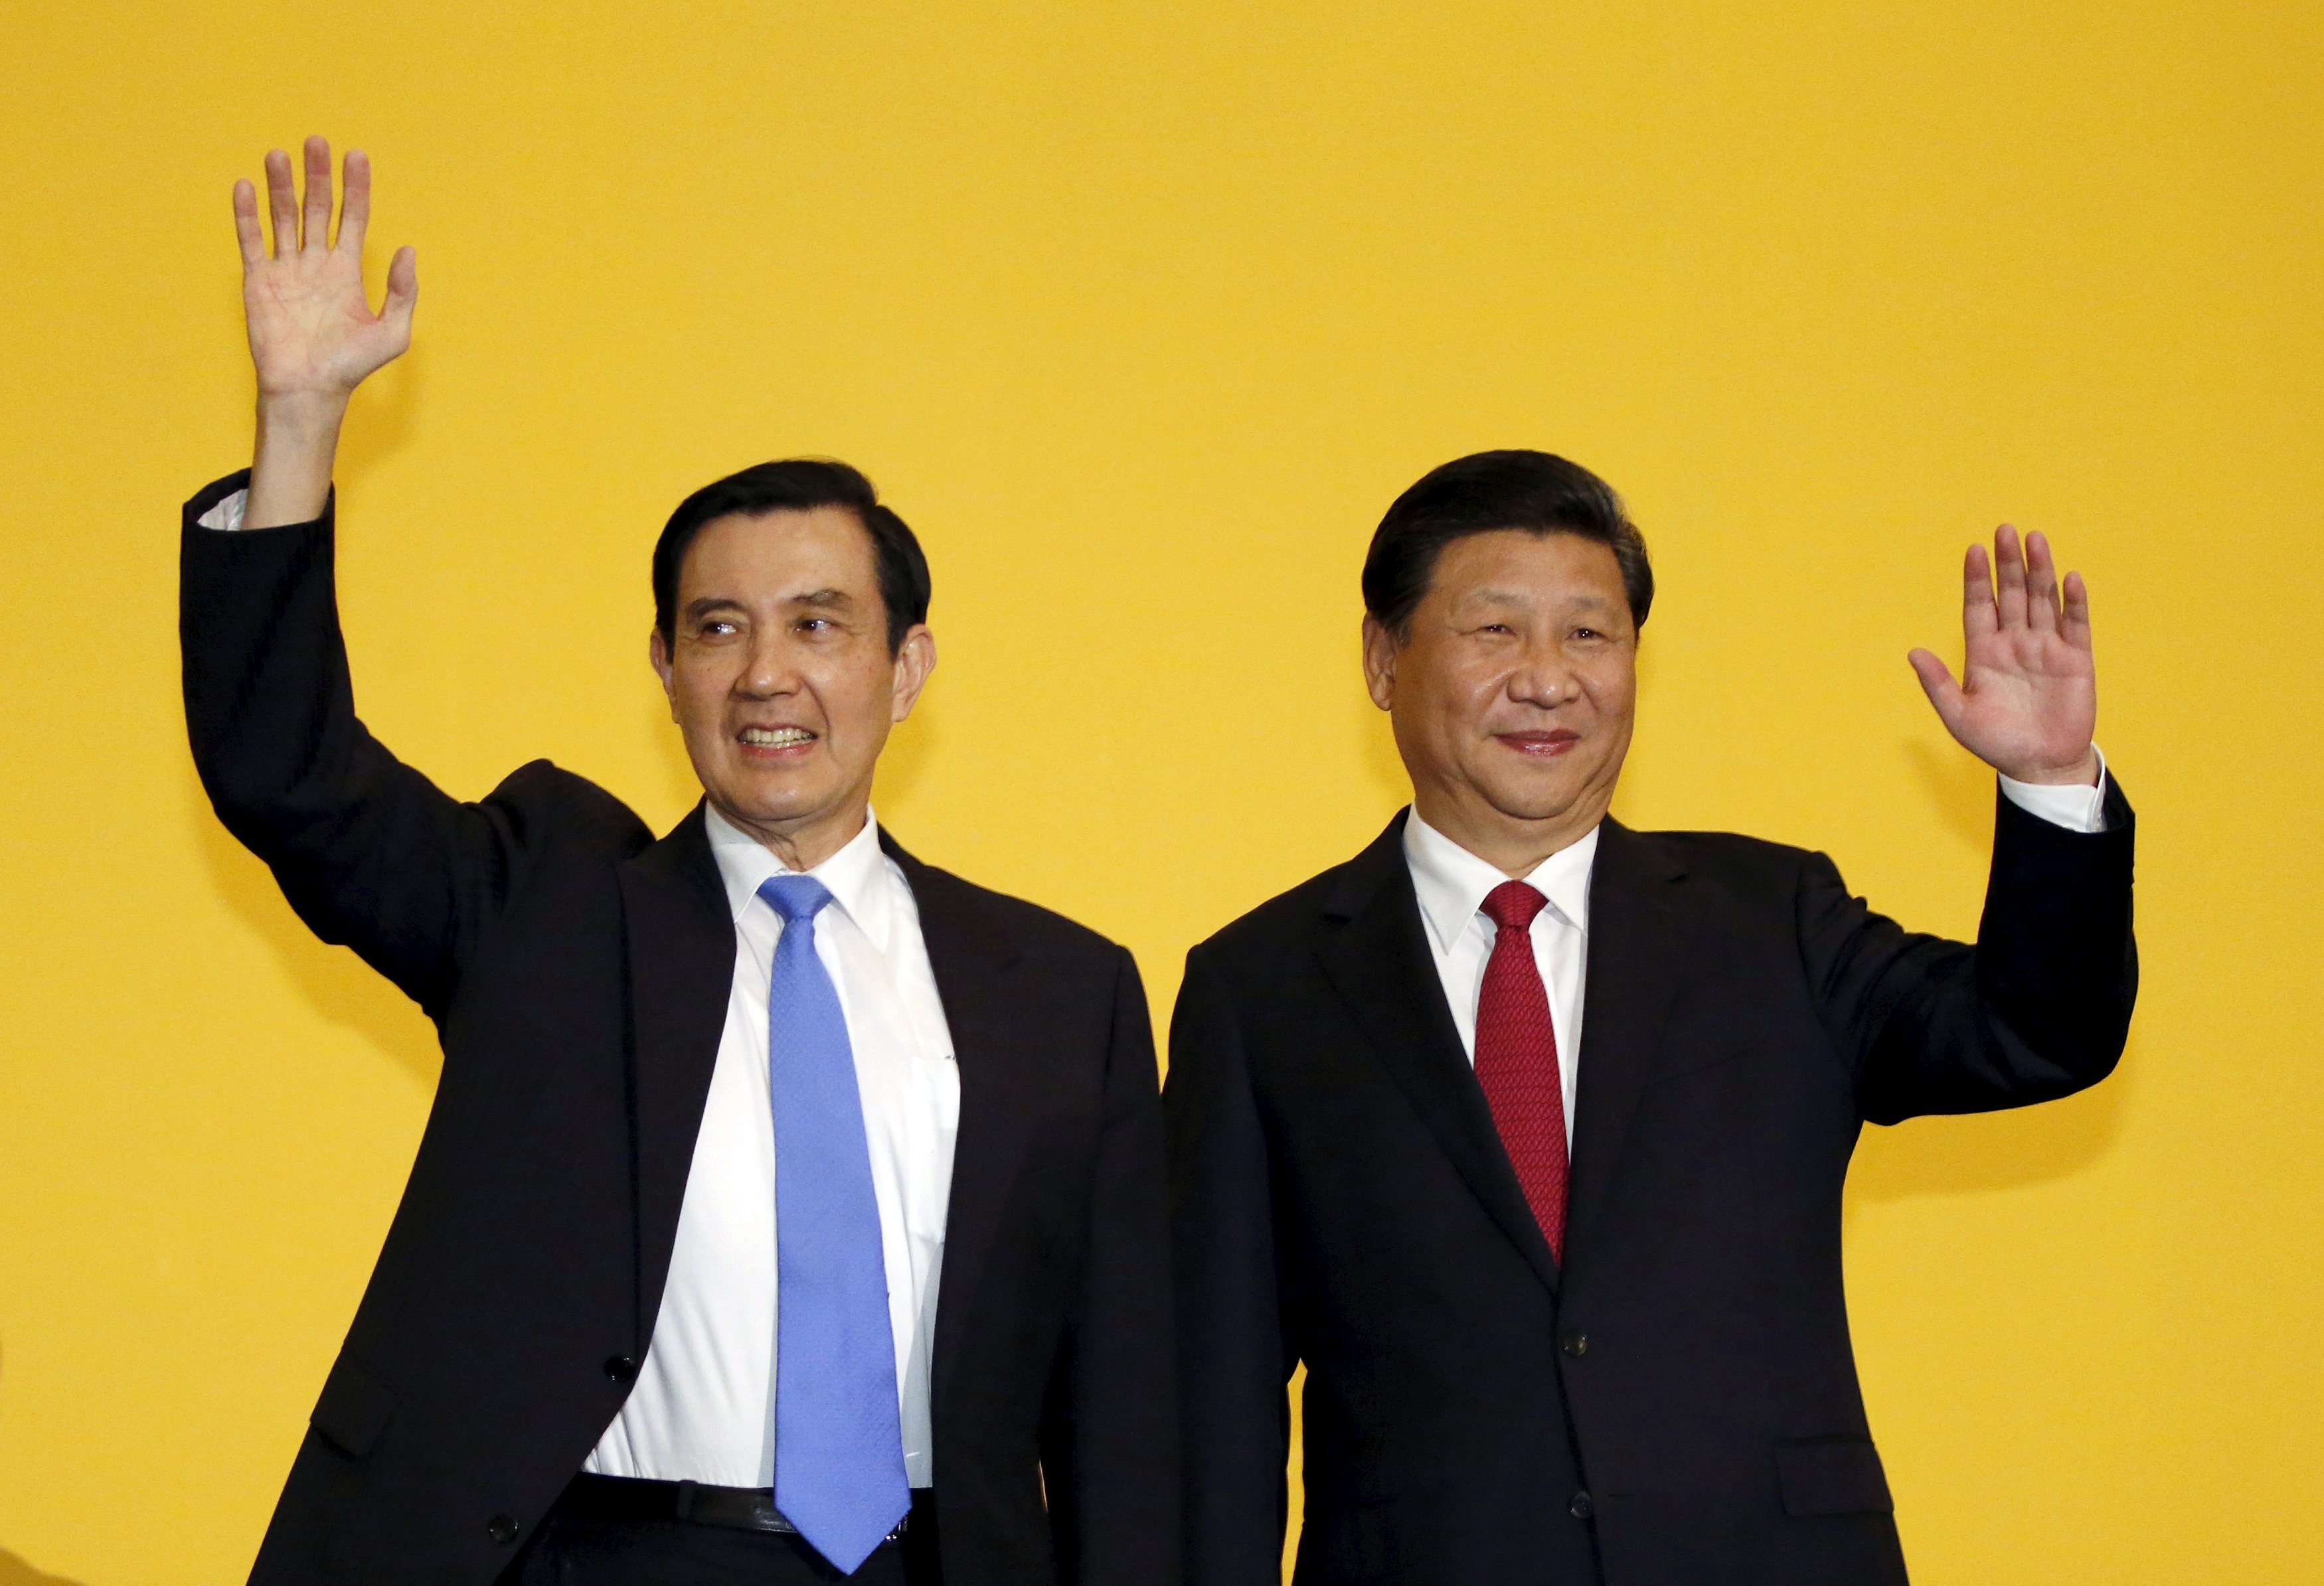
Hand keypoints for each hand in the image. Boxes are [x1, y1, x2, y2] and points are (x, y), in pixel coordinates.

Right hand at [235, 137, 415, 401]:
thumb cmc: (351, 366)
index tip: (356, 156)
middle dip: (317, 176)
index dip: (355, 188)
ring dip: (280, 186)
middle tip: (316, 141)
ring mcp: (285, 270)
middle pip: (317, 208)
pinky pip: (251, 241)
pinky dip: (247, 214)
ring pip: (283, 217)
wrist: (309, 389)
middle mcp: (316, 264)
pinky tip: (245, 186)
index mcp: (347, 271)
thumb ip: (403, 292)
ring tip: (278, 154)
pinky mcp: (258, 281)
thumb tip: (408, 251)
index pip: (353, 218)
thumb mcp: (392, 333)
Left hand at [1908, 525, 2098, 785]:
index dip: (1977, 580)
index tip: (1973, 550)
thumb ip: (1937, 683)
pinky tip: (2069, 578)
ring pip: (2041, 601)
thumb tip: (1912, 652)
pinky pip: (2075, 625)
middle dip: (2008, 564)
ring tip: (2034, 540)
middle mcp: (2015, 644)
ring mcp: (2046, 649)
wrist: (2039, 766)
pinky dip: (2073, 602)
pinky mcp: (2075, 660)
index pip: (1979, 607)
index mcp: (1984, 653)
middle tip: (2005, 530)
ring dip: (2039, 571)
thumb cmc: (1997, 743)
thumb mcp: (1959, 716)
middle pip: (2011, 595)